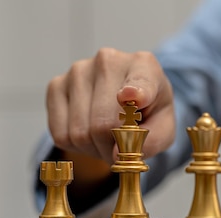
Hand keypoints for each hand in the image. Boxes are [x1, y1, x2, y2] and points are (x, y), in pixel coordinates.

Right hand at [46, 48, 174, 164]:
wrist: (127, 99)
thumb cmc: (149, 111)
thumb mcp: (164, 127)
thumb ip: (153, 141)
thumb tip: (116, 154)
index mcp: (144, 66)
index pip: (139, 81)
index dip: (134, 92)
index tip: (129, 97)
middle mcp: (108, 60)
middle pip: (103, 124)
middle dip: (113, 148)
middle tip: (122, 148)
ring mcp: (78, 70)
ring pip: (79, 132)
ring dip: (95, 148)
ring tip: (108, 137)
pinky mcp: (56, 85)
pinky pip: (61, 134)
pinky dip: (77, 145)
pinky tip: (89, 132)